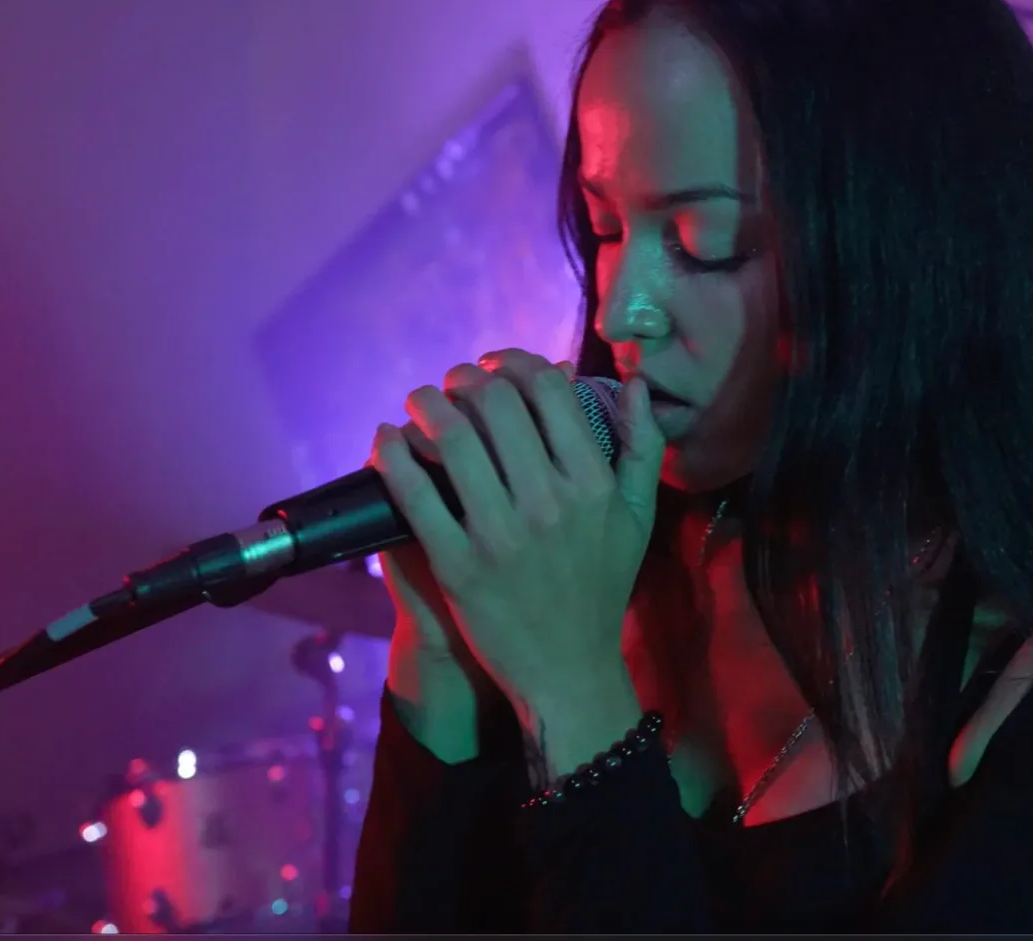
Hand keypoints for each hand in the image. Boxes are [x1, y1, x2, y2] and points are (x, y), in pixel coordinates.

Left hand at [368, 349, 665, 771]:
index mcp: (592, 483)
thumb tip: (637, 383)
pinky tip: (387, 438)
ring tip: (421, 400)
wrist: (568, 669)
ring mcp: (498, 534)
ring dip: (427, 404)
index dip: (516, 363)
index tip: (498, 366)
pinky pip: (415, 494)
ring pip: (451, 440)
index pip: (548, 391)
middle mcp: (547, 502)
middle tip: (454, 382)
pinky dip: (394, 455)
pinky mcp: (456, 564)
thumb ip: (644, 447)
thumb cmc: (603, 588)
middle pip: (495, 405)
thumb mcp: (637, 517)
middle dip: (467, 379)